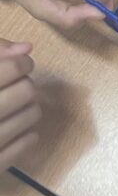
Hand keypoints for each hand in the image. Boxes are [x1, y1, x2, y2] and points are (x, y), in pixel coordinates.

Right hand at [0, 38, 38, 168]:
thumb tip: (26, 48)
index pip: (10, 69)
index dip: (21, 63)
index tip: (22, 64)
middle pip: (25, 90)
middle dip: (25, 85)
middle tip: (17, 87)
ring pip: (30, 115)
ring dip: (30, 109)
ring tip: (19, 108)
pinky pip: (21, 147)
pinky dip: (27, 137)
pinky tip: (20, 131)